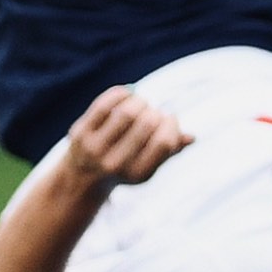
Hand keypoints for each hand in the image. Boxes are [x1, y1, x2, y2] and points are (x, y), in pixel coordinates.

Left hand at [61, 88, 191, 186]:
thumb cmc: (125, 166)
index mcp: (137, 174)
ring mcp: (94, 149)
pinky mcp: (80, 133)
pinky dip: (121, 93)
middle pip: (147, 123)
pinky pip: (104, 104)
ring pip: (126, 112)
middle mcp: (115, 164)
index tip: (169, 120)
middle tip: (153, 113)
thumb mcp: (148, 165)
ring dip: (139, 102)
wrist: (81, 177)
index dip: (172, 124)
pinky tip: (127, 95)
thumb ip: (169, 151)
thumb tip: (191, 137)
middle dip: (155, 112)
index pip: (164, 142)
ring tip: (140, 104)